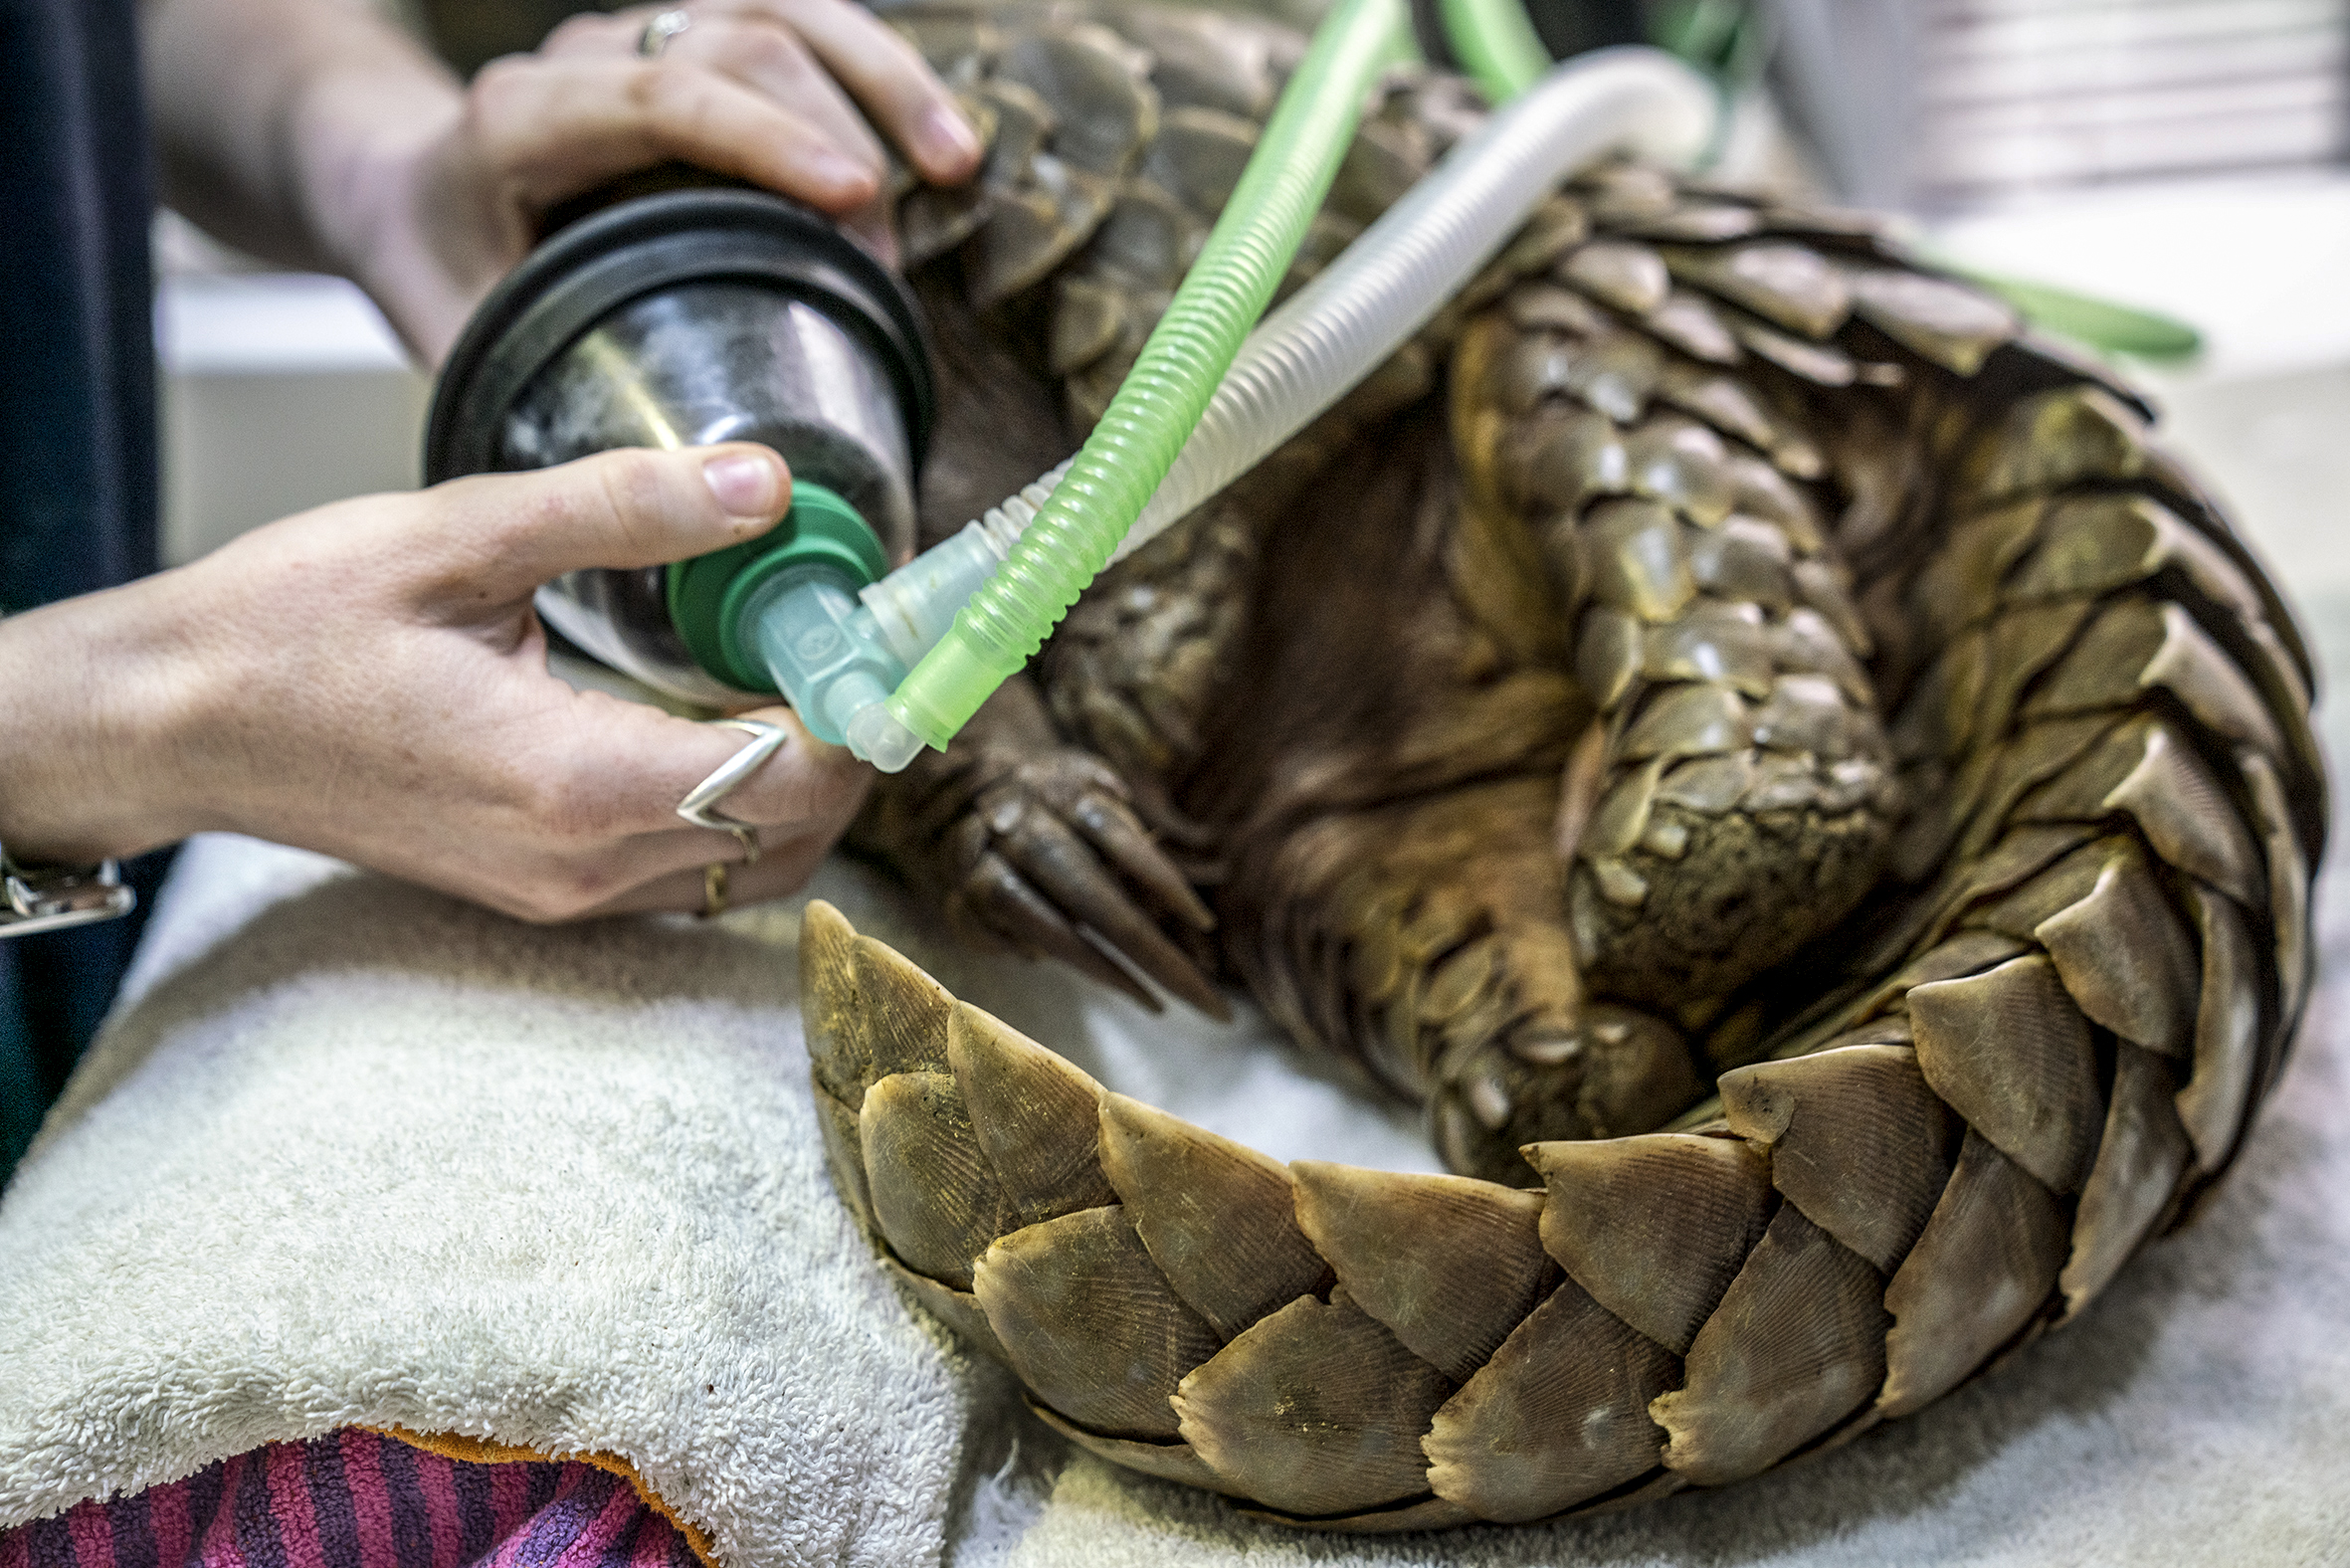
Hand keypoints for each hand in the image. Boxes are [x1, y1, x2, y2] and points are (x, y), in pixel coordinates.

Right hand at [0, 445, 869, 921]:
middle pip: (794, 835)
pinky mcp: (543, 890)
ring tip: (805, 669)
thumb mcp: (455, 535)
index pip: (791, 778)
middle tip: (862, 641)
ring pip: (750, 865)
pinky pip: (691, 869)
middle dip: (853, 744)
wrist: (174, 723)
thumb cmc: (287, 628)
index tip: (890, 633)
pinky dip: (742, 806)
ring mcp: (564, 892)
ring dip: (806, 782)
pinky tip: (729, 715)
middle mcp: (583, 863)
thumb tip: (761, 483)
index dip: (863, 711)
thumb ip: (620, 509)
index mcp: (572, 782)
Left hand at [321, 0, 982, 360]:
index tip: (849, 200)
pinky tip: (937, 141)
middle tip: (887, 257)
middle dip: (834, 137)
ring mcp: (650, 36)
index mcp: (523, 118)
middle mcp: (589, 56)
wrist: (405, 183)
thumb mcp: (456, 332)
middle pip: (736, 43)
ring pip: (781, 15)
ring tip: (954, 166)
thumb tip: (639, 497)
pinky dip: (880, 74)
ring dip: (881, 86)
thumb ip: (534, 391)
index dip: (761, 140)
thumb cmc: (439, 262)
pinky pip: (803, 27)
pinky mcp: (699, 43)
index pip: (657, 98)